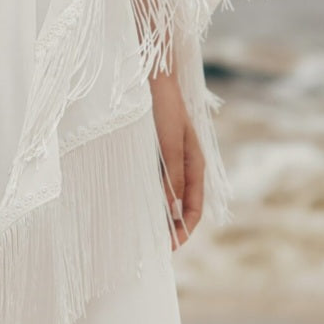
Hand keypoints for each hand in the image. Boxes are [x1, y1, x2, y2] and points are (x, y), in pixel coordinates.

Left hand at [148, 70, 203, 248]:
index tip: (167, 247)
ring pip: (164, 194)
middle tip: (148, 245)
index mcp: (195, 164)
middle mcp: (183, 165)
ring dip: (155, 212)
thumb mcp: (169, 142)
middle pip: (179, 205)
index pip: (193, 208)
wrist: (148, 75)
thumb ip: (172, 174)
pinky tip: (129, 201)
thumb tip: (173, 210)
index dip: (183, 230)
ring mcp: (167, 159)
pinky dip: (144, 195)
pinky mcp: (151, 152)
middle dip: (168, 226)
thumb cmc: (162, 106)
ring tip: (137, 229)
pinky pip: (150, 180)